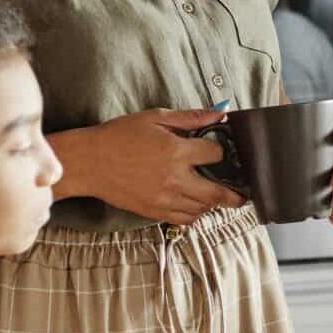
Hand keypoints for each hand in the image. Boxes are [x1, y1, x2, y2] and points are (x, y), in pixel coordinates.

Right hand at [50, 108, 243, 225]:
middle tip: (242, 193)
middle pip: (218, 192)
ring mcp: (165, 199)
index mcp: (176, 152)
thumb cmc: (119, 136)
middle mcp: (174, 179)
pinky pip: (185, 220)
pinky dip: (195, 214)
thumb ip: (190, 117)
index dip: (220, 150)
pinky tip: (195, 204)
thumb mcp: (155, 118)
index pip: (215, 154)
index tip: (219, 150)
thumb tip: (220, 112)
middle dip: (234, 193)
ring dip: (213, 202)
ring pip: (202, 208)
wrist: (90, 162)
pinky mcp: (154, 212)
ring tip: (215, 194)